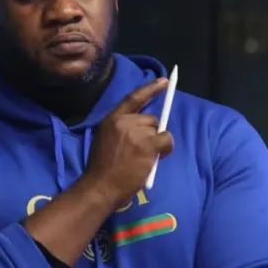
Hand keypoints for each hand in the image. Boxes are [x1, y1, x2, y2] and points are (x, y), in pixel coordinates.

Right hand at [82, 77, 174, 208]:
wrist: (101, 186)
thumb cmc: (102, 168)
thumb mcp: (104, 139)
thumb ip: (121, 130)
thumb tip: (144, 128)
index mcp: (111, 119)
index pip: (133, 98)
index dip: (150, 89)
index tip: (164, 81)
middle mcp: (124, 122)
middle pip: (150, 119)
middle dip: (150, 132)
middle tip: (143, 149)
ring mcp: (137, 133)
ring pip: (159, 130)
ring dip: (157, 143)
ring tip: (144, 158)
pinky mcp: (148, 146)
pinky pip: (167, 140)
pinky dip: (165, 149)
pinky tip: (155, 159)